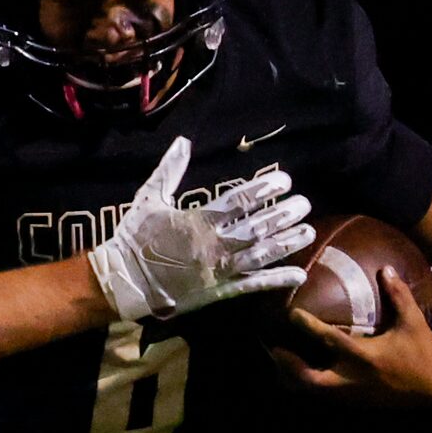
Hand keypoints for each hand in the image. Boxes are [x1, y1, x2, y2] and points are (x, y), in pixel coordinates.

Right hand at [88, 136, 314, 320]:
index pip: (240, 200)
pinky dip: (277, 279)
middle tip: (304, 204)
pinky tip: (299, 274)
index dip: (265, 189)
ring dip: (287, 242)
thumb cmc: (134, 239)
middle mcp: (215, 244)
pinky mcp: (218, 291)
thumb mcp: (148, 199)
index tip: (285, 181)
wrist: (123, 282)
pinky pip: (253, 285)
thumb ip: (169, 170)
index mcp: (200, 220)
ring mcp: (219, 270)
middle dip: (284, 214)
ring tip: (309, 231)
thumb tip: (183, 141)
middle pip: (258, 226)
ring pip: (261, 254)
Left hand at [274, 272, 431, 404]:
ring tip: (277, 360)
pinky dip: (307, 384)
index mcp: (366, 357)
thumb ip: (398, 295)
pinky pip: (322, 395)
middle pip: (308, 379)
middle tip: (272, 349)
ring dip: (292, 377)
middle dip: (287, 366)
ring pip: (311, 390)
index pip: (330, 341)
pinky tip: (296, 371)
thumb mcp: (414, 322)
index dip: (309, 327)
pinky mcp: (353, 401)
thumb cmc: (425, 352)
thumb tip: (385, 269)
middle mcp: (353, 378)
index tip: (292, 314)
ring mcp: (351, 393)